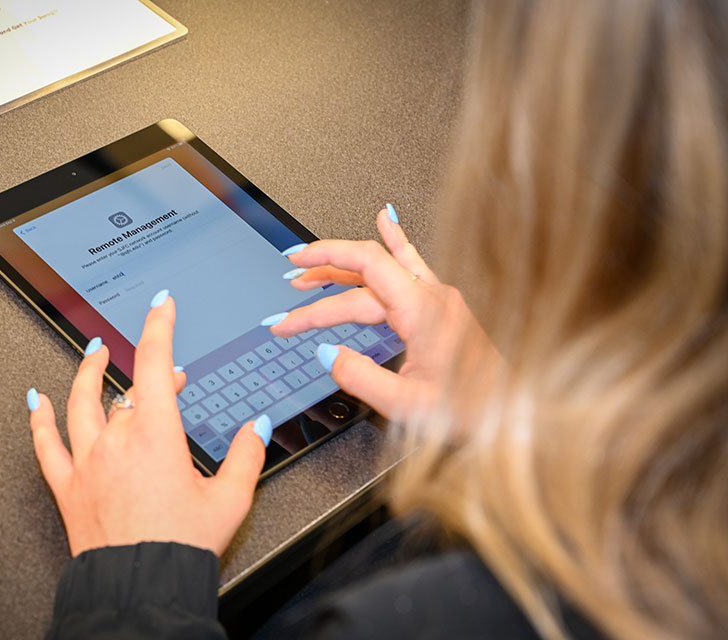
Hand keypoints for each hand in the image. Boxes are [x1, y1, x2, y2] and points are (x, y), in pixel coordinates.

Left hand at [27, 292, 269, 556]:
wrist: (141, 586)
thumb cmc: (179, 546)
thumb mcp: (230, 499)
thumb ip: (246, 455)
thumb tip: (256, 427)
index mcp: (156, 435)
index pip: (156, 364)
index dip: (158, 327)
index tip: (161, 306)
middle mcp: (117, 441)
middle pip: (129, 389)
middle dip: (152, 373)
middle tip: (171, 373)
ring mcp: (88, 461)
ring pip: (81, 402)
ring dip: (88, 372)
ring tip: (93, 352)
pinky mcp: (69, 485)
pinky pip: (47, 444)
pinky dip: (40, 419)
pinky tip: (36, 402)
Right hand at [271, 206, 500, 421]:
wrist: (520, 412)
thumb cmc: (477, 410)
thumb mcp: (408, 405)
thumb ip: (361, 377)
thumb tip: (327, 353)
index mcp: (424, 311)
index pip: (363, 269)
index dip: (324, 261)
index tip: (294, 268)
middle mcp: (434, 296)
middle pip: (366, 275)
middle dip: (321, 285)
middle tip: (288, 296)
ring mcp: (442, 298)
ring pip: (385, 269)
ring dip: (344, 269)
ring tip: (311, 271)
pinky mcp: (445, 307)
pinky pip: (413, 264)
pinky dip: (395, 243)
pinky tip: (387, 221)